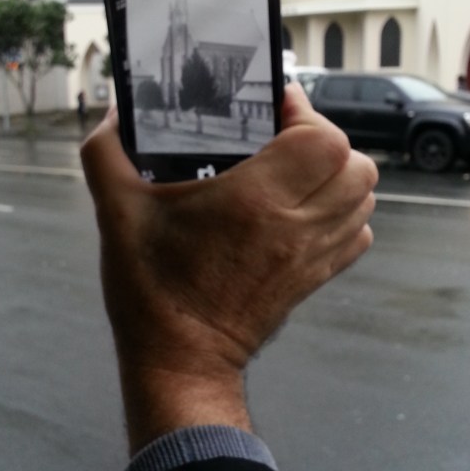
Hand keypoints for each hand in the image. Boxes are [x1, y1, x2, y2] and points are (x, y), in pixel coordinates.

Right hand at [81, 83, 377, 451]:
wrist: (180, 361)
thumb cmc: (149, 288)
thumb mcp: (114, 212)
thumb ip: (106, 152)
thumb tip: (116, 112)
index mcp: (254, 200)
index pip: (323, 139)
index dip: (304, 113)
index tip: (272, 110)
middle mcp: (295, 225)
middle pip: (355, 164)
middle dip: (324, 140)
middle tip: (283, 138)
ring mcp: (312, 255)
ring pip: (363, 197)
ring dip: (338, 174)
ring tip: (296, 171)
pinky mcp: (315, 279)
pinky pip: (357, 233)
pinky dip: (344, 213)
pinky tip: (305, 210)